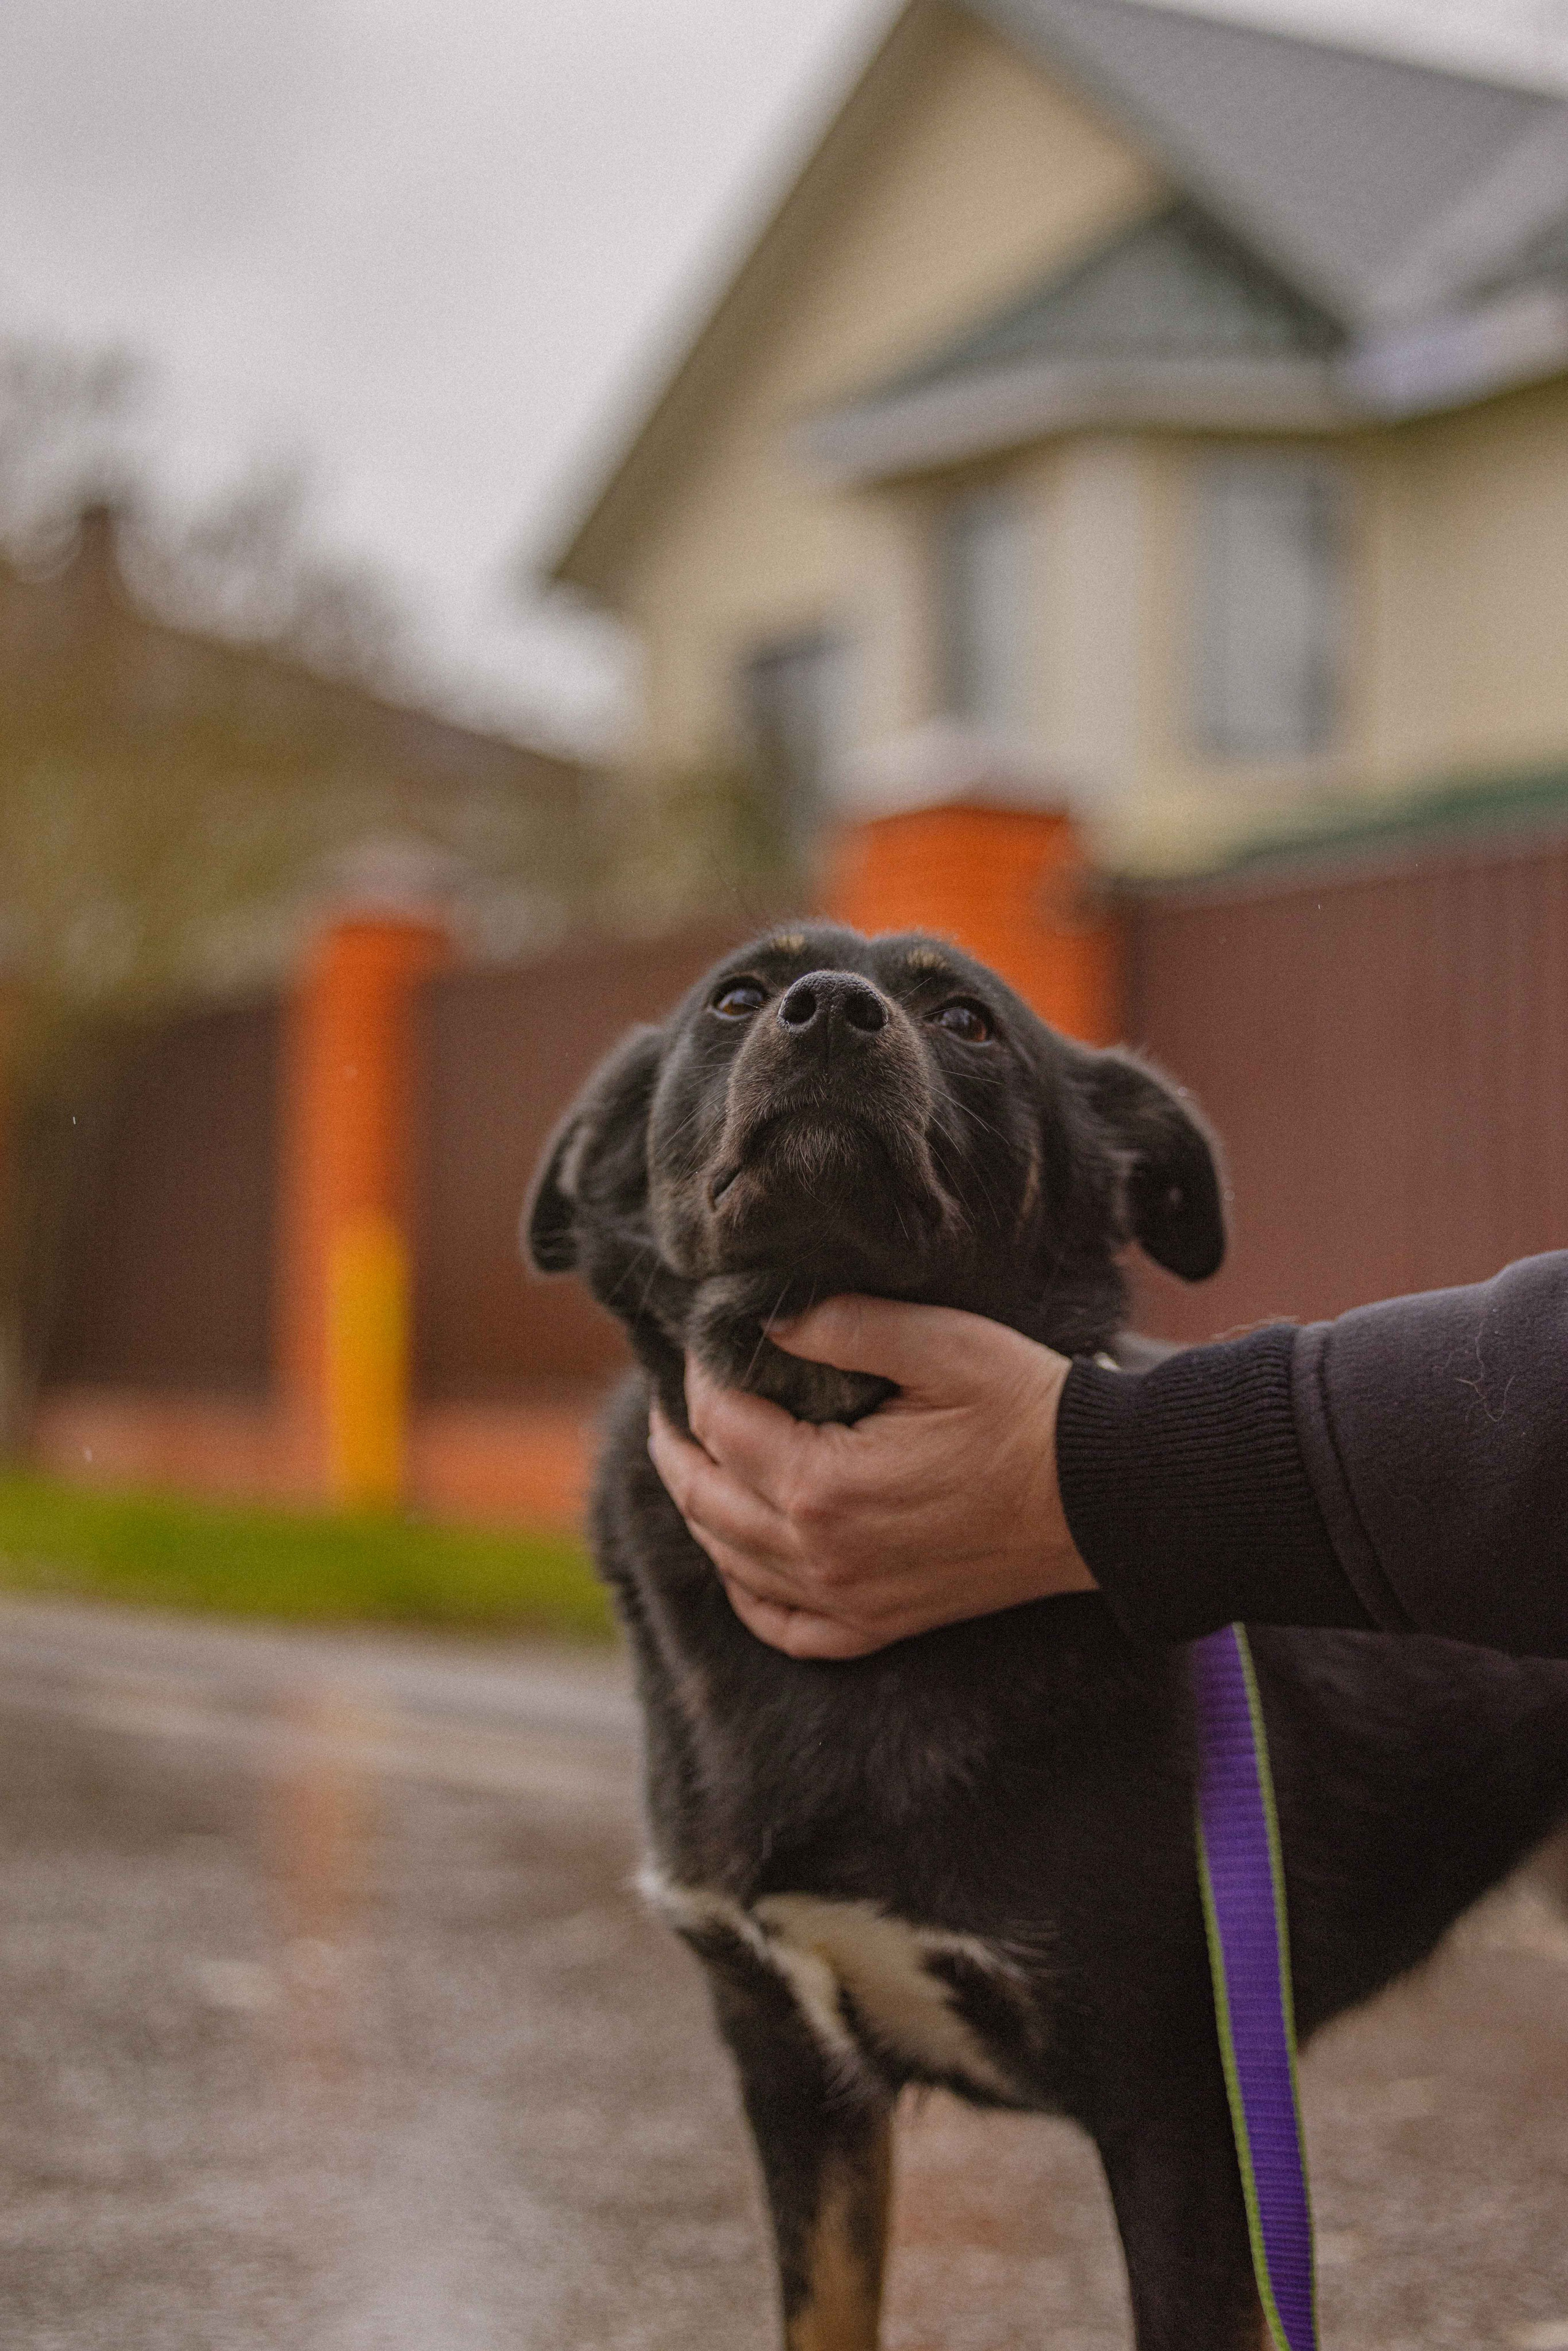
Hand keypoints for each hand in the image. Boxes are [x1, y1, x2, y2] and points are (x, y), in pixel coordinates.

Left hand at [646, 1295, 1094, 1659]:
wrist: (1104, 1497)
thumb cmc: (1028, 1409)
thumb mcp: (940, 1343)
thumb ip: (843, 1324)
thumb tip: (766, 1319)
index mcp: (822, 1484)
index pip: (718, 1425)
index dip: (700, 1377)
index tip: (707, 1343)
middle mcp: (820, 1555)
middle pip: (704, 1499)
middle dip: (676, 1443)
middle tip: (667, 1401)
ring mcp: (847, 1601)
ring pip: (730, 1561)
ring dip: (699, 1506)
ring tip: (693, 1458)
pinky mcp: (878, 1627)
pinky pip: (781, 1625)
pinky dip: (745, 1589)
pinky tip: (740, 1557)